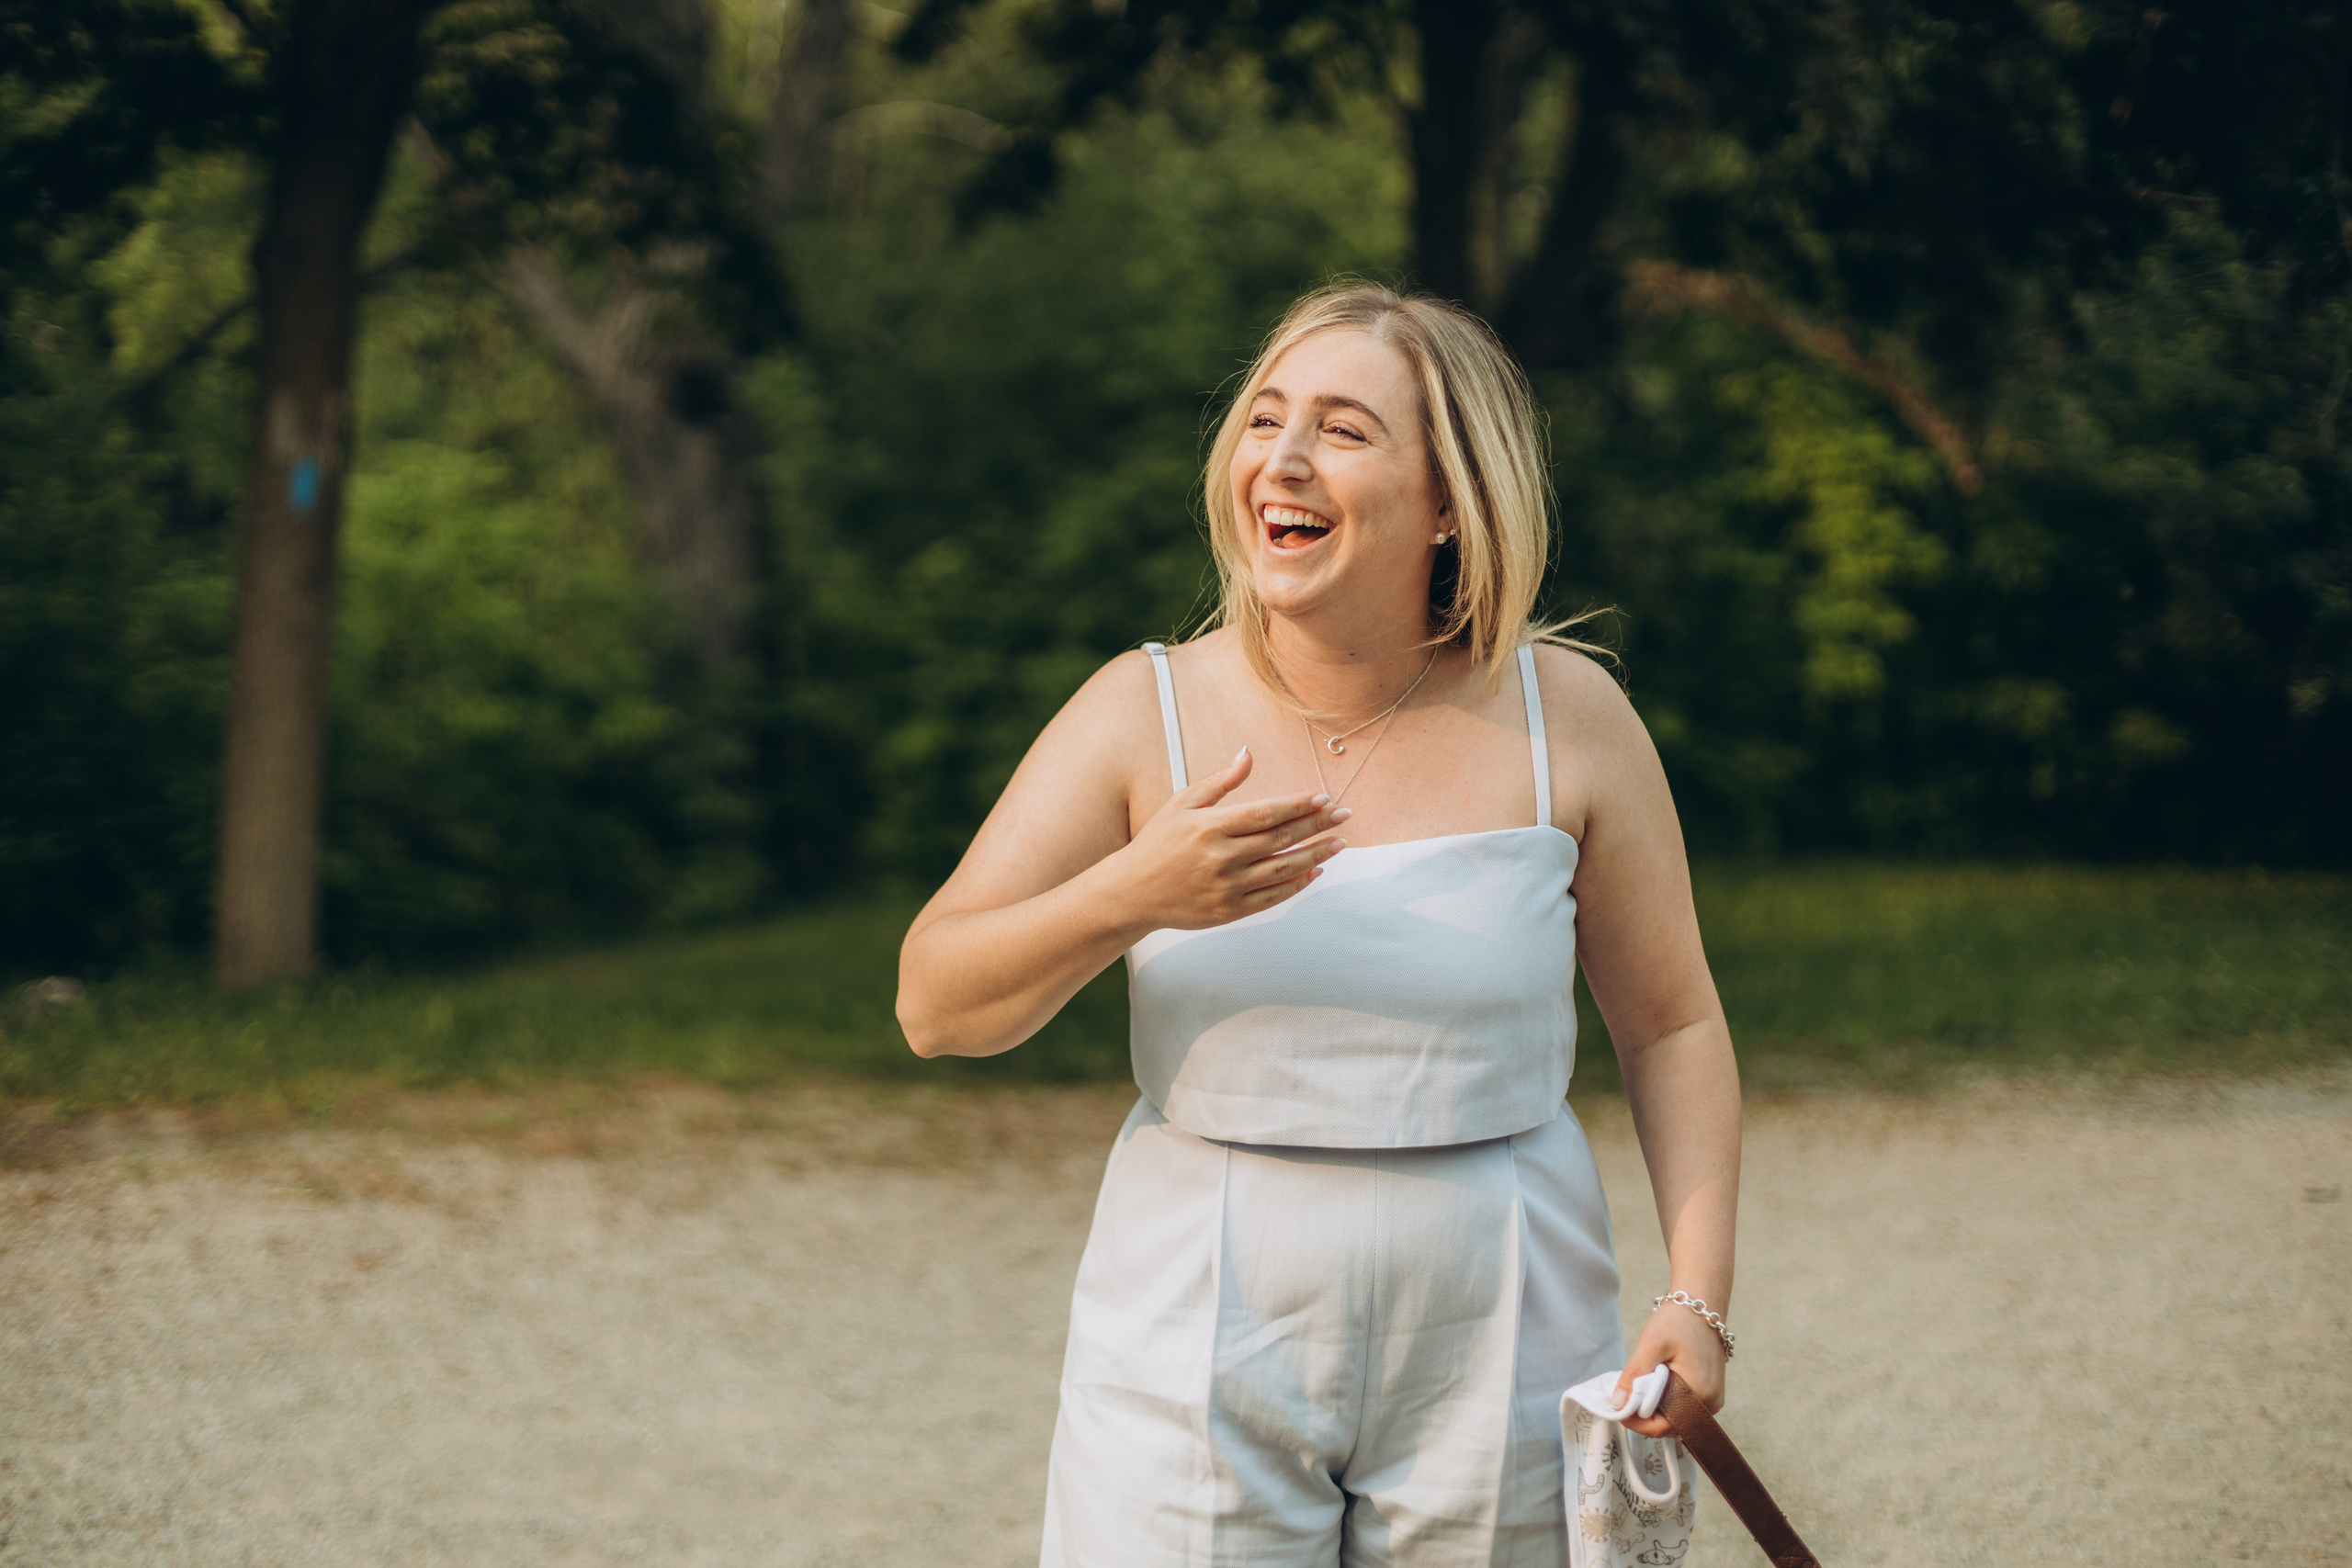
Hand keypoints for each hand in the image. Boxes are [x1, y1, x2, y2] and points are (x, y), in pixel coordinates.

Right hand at [1108, 746, 1348, 930]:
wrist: (1131, 893)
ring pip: (1283, 869)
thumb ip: (1219, 782)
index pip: (1265, 814)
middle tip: (1345, 815)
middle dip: (1317, 825)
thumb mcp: (1182, 804)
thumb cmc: (1156, 843)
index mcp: (1210, 827)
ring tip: (1339, 843)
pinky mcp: (1229, 910)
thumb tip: (1247, 755)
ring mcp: (1227, 887)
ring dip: (1316, 855)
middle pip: (1281, 839)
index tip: (1323, 798)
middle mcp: (1221, 858)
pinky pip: (1272, 897)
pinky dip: (1296, 884)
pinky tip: (1314, 871)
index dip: (1297, 805)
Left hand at [1614, 1296, 1727, 1438]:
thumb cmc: (1679, 1320)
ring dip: (1653, 1406)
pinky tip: (1652, 1384)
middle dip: (1643, 1414)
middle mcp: (1710, 1403)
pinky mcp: (1707, 1391)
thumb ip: (1634, 1375)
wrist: (1702, 1304)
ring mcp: (1711, 1398)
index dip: (1636, 1422)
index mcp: (1700, 1394)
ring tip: (1636, 1387)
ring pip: (1675, 1415)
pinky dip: (1664, 1399)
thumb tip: (1617, 1403)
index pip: (1663, 1426)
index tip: (1617, 1409)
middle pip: (1669, 1424)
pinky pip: (1682, 1405)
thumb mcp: (1652, 1344)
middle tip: (1622, 1397)